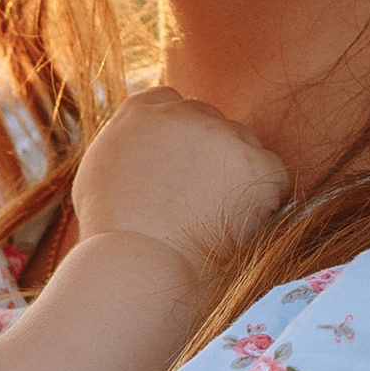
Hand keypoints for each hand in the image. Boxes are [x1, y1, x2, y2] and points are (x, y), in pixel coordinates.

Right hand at [70, 87, 291, 282]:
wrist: (138, 267)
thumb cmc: (111, 235)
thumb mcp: (98, 174)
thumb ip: (127, 145)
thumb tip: (148, 141)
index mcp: (140, 112)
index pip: (172, 103)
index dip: (179, 136)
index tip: (179, 168)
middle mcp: (183, 112)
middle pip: (211, 123)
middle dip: (210, 155)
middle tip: (196, 204)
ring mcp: (222, 135)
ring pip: (243, 147)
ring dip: (236, 176)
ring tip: (211, 221)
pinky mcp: (255, 163)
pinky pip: (272, 176)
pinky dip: (263, 200)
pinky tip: (236, 227)